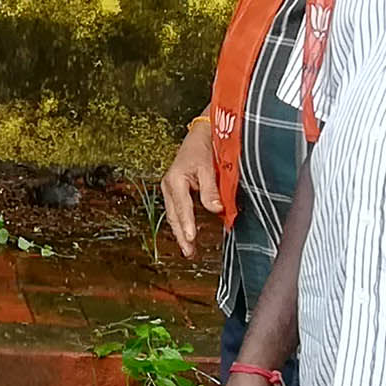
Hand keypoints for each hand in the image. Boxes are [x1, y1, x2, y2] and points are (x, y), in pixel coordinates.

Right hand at [161, 119, 221, 259]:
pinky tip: (188, 233)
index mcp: (175, 180)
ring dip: (181, 231)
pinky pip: (177, 210)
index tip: (191, 237)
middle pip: (174, 215)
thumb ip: (211, 189)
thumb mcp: (208, 167)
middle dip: (181, 234)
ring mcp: (171, 189)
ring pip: (174, 215)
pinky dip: (182, 223)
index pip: (182, 207)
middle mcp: (169, 186)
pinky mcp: (176, 190)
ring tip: (188, 248)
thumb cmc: (203, 148)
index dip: (187, 223)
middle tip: (188, 252)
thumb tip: (216, 209)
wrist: (200, 133)